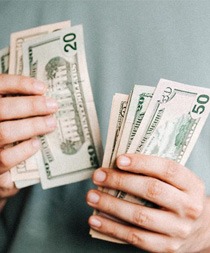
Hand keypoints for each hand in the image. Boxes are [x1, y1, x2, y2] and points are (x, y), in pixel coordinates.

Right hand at [0, 74, 57, 210]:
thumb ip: (16, 109)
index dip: (19, 84)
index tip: (43, 88)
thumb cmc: (5, 138)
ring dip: (31, 126)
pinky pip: (5, 158)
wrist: (0, 169)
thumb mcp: (8, 118)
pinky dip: (23, 150)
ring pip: (4, 132)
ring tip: (51, 123)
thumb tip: (43, 97)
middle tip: (53, 106)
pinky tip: (36, 144)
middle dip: (31, 106)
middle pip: (3, 108)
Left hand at [87, 154, 209, 252]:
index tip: (118, 160)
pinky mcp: (165, 247)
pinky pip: (135, 238)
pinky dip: (112, 228)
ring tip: (91, 196)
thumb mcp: (178, 183)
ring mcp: (177, 230)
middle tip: (98, 176)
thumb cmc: (180, 198)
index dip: (142, 163)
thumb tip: (118, 165)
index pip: (167, 169)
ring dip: (110, 205)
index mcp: (191, 185)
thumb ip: (155, 173)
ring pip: (139, 216)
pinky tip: (95, 218)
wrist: (202, 230)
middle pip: (151, 190)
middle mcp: (188, 207)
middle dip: (120, 182)